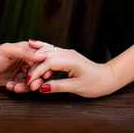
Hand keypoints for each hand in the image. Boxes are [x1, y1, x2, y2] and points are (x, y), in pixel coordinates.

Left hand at [0, 40, 43, 88]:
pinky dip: (18, 88)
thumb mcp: (7, 51)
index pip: (42, 59)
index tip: (44, 74)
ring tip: (16, 87)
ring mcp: (20, 72)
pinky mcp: (15, 81)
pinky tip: (9, 86)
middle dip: (36, 80)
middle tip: (32, 86)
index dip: (45, 67)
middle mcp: (25, 61)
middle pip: (39, 72)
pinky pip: (22, 87)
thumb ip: (25, 52)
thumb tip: (43, 55)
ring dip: (26, 86)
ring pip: (31, 82)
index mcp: (26, 51)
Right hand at [6, 39, 120, 97]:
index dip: (35, 73)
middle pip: (43, 56)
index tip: (28, 83)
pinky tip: (32, 45)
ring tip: (24, 68)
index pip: (46, 63)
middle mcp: (67, 53)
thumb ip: (59, 86)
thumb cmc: (96, 84)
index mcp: (70, 60)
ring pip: (46, 52)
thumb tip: (41, 88)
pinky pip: (50, 51)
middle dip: (32, 68)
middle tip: (25, 81)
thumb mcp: (77, 87)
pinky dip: (40, 51)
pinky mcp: (67, 55)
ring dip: (35, 60)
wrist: (109, 77)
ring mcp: (67, 52)